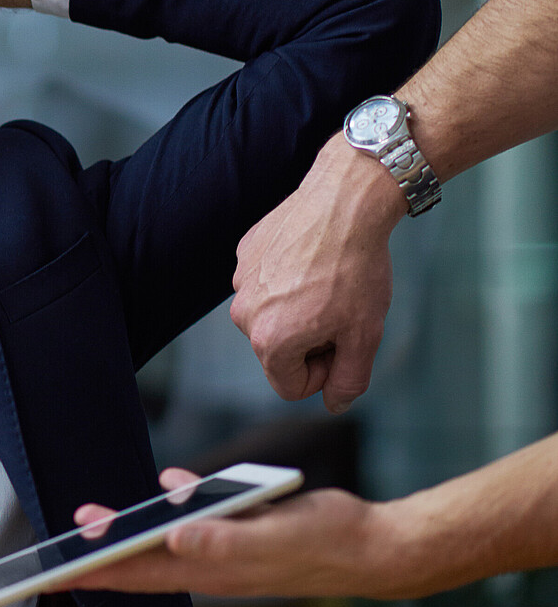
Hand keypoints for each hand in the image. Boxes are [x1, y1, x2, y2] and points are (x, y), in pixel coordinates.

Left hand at [60, 468, 400, 597]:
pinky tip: (173, 482)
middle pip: (140, 562)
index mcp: (210, 569)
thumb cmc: (325, 544)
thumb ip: (225, 540)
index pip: (137, 575)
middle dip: (97, 555)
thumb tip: (177, 539)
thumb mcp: (272, 539)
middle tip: (58, 544)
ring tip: (94, 520)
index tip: (55, 578)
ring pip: (165, 541)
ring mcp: (227, 548)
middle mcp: (212, 563)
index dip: (94, 574)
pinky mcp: (243, 528)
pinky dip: (182, 500)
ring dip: (129, 531)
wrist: (372, 544)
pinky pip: (202, 517)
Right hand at [230, 135, 405, 412]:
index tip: (344, 343)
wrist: (344, 202)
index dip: (324, 373)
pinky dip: (288, 279)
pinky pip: (265, 283)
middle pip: (278, 351)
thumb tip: (334, 404)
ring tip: (327, 281)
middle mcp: (244, 316)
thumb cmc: (357, 270)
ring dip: (297, 309)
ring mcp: (240, 283)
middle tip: (340, 310)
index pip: (290, 387)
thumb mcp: (365, 335)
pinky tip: (313, 259)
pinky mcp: (244, 255)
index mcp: (271, 342)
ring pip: (271, 316)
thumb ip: (348, 380)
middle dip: (308, 340)